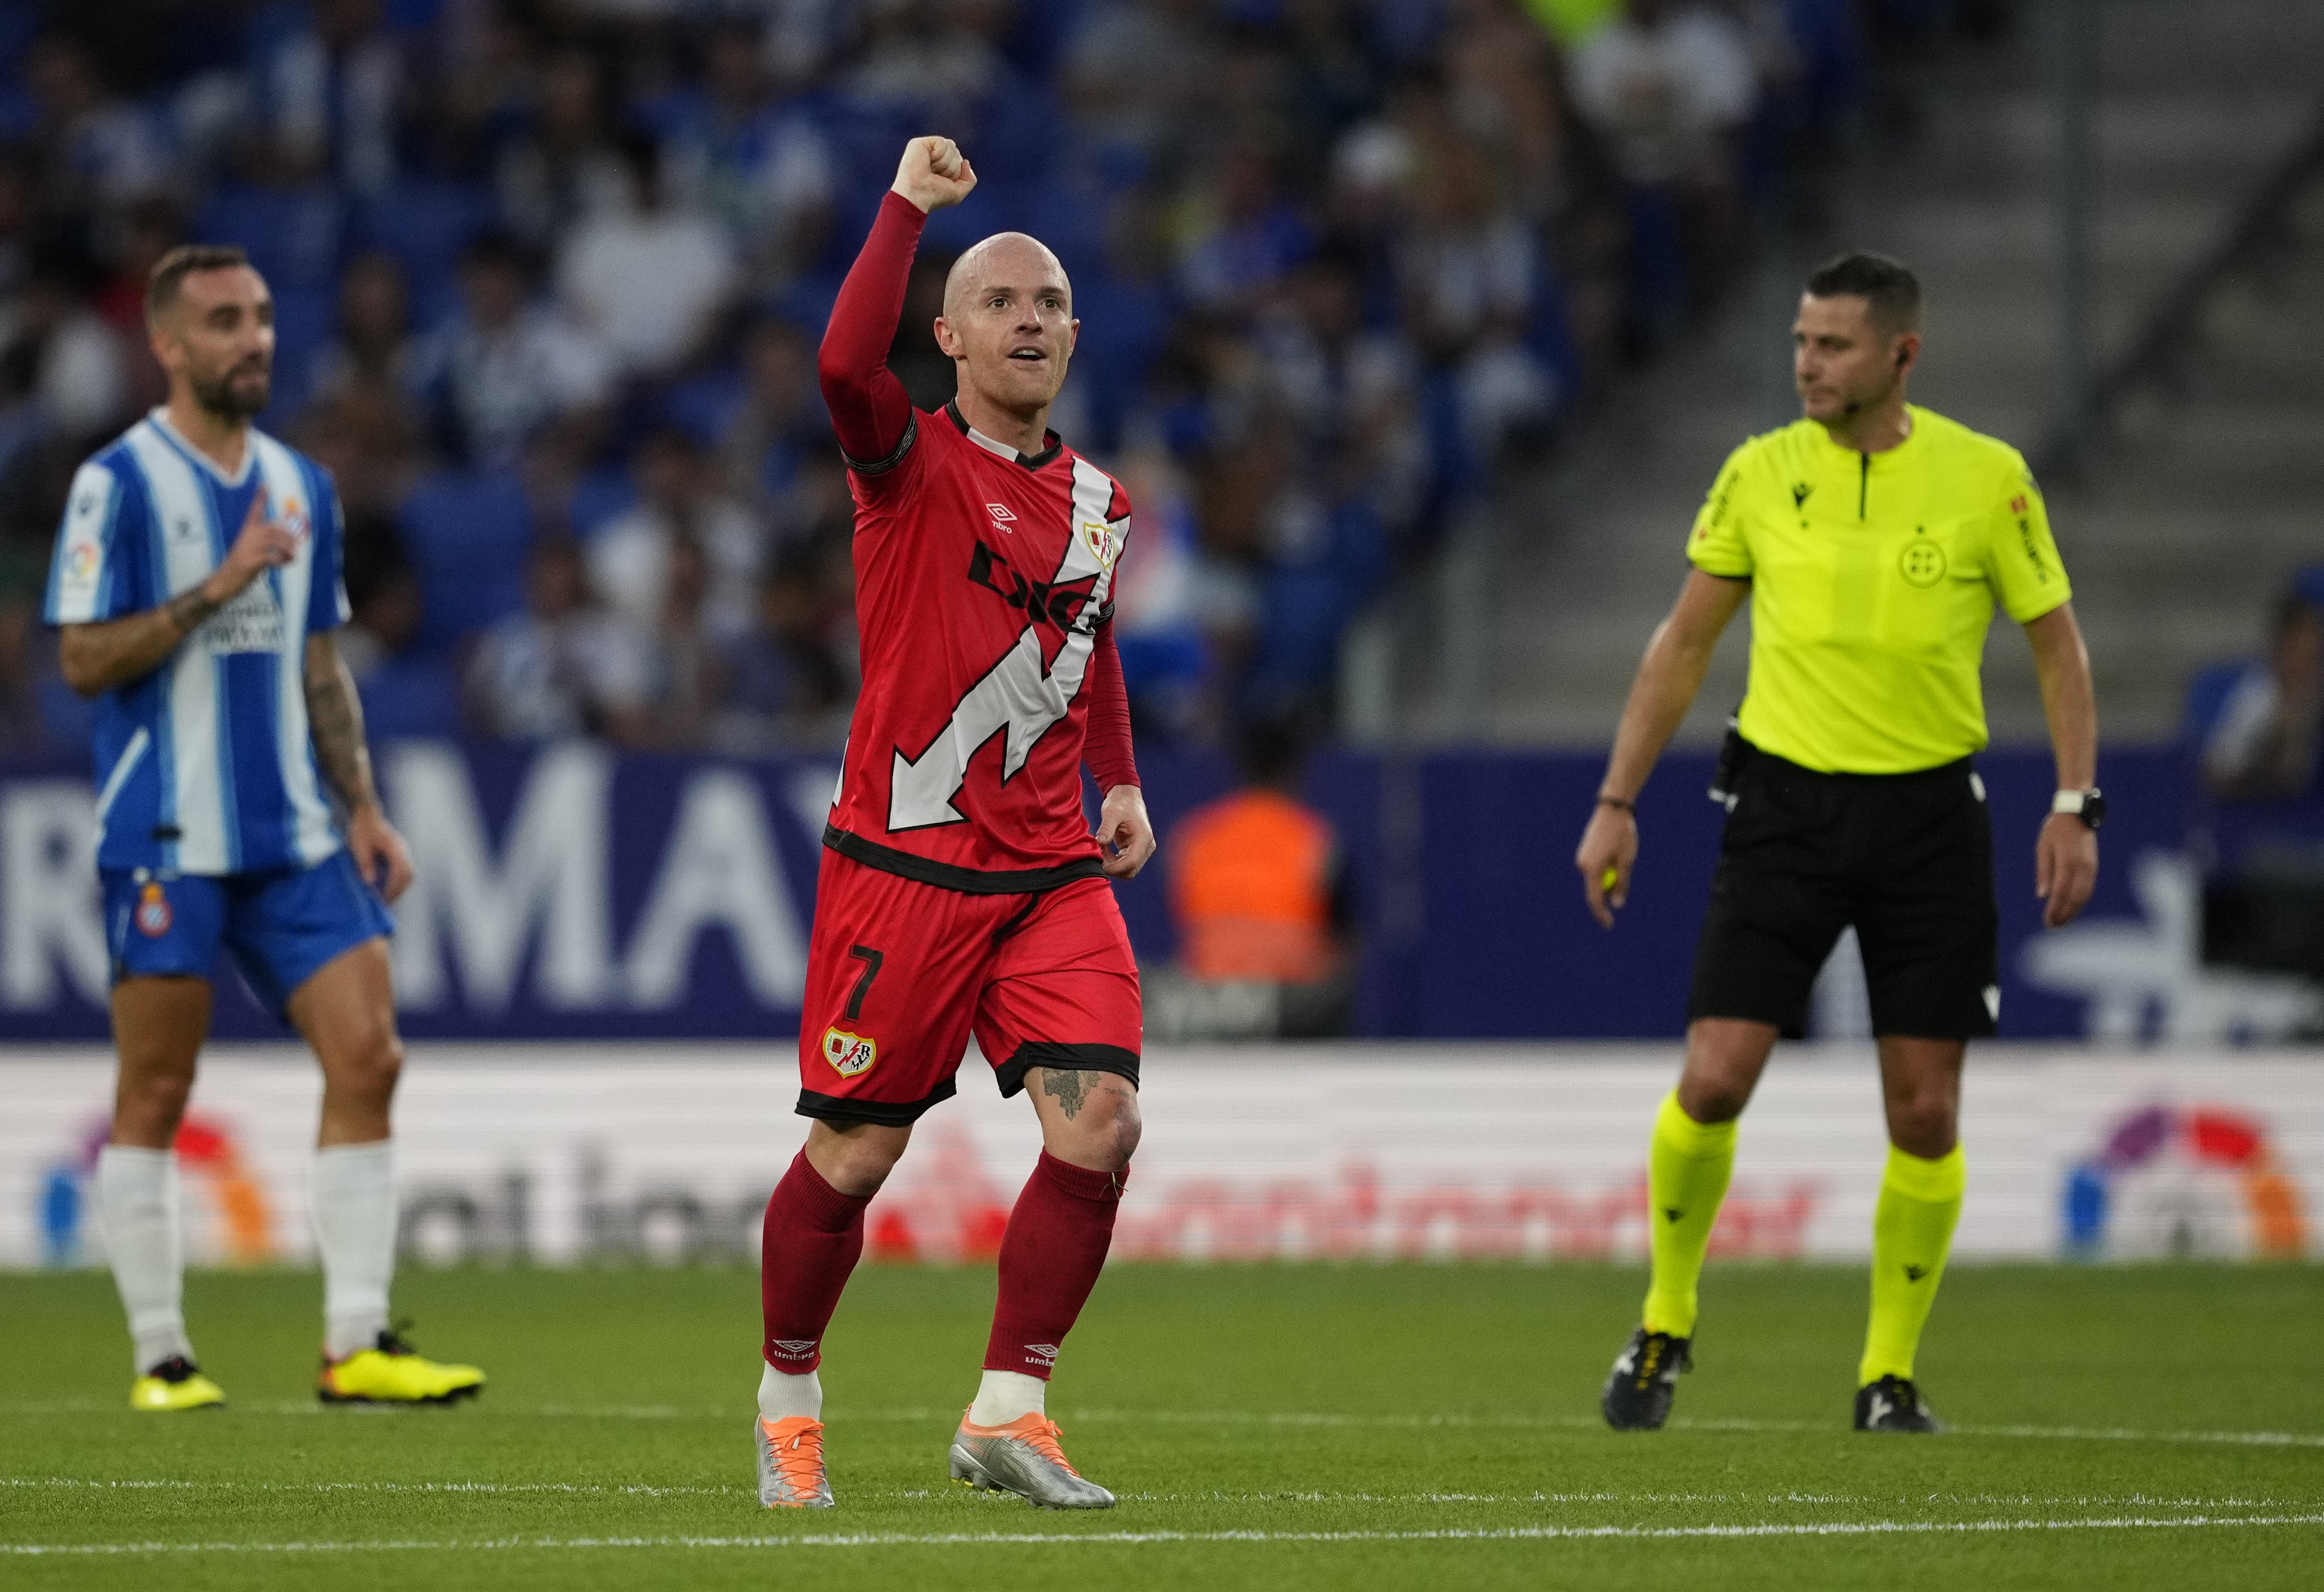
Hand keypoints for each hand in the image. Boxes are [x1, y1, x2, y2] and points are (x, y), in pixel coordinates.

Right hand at [201, 490, 300, 606]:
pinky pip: (273, 557)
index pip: (254, 511)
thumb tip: (286, 539)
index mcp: (245, 532)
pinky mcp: (251, 562)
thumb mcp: (249, 549)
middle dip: (288, 535)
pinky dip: (283, 559)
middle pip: (272, 528)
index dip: (260, 498)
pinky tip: (287, 562)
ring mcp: (248, 549)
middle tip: (297, 544)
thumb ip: (263, 542)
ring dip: (288, 547)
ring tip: (293, 555)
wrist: (224, 581)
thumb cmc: (240, 565)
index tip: (264, 485)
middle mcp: (247, 538)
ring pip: (274, 540)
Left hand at [346, 801, 415, 904]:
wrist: (367, 815)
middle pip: (409, 875)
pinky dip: (398, 881)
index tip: (384, 899)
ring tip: (387, 898)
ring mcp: (403, 852)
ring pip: (409, 874)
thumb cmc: (362, 829)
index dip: (393, 887)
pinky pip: (404, 870)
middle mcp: (403, 851)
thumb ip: (366, 863)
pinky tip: (388, 887)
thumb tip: (370, 882)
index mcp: (395, 848)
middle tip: (386, 903)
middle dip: (399, 891)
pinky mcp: (399, 854)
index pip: (400, 872)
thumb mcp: (359, 846)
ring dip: (400, 887)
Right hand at [892, 136, 976, 212]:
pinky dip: (939, 154)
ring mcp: (927, 149)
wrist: (918, 195)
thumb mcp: (959, 193)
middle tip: (936, 176)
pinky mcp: (920, 143)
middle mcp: (934, 157)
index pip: (960, 160)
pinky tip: (928, 162)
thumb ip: (970, 180)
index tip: (943, 182)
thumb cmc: (935, 196)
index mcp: (942, 167)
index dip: (956, 172)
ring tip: (931, 170)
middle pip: (957, 152)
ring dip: (945, 163)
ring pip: (951, 145)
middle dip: (951, 168)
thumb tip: (966, 161)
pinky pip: (942, 142)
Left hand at [1096, 784, 1155, 878]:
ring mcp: (1142, 850)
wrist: (1126, 798)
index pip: (1132, 862)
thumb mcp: (1111, 813)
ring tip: (1101, 849)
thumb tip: (1099, 842)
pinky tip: (1105, 848)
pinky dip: (1113, 861)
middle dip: (1113, 867)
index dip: (1115, 868)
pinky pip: (1124, 864)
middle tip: (1098, 855)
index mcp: (1143, 838)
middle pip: (1131, 870)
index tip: (1100, 864)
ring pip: (1127, 869)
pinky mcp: (1135, 851)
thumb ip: (1106, 828)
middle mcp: (1146, 847)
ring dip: (1112, 865)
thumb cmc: (1120, 803)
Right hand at [1575, 804, 1637, 928]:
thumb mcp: (1626, 861)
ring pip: (1596, 878)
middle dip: (1610, 889)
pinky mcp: (1584, 852)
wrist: (1612, 810)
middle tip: (1626, 868)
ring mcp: (1581, 858)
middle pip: (1595, 889)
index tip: (1609, 925)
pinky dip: (1605, 867)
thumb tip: (1618, 904)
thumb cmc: (1622, 834)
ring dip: (1609, 876)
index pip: (1594, 899)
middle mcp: (1582, 865)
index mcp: (1592, 869)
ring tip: (1621, 853)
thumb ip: (1621, 884)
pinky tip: (1613, 849)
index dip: (1601, 914)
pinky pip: (1594, 868)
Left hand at [2036, 811, 2097, 928]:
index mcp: (2067, 862)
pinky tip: (2073, 908)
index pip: (2061, 893)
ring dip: (2074, 911)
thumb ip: (2044, 872)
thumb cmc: (2055, 830)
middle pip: (2075, 898)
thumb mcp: (2043, 848)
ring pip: (2084, 895)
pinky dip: (2081, 901)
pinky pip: (2089, 888)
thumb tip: (2043, 895)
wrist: (2077, 814)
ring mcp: (2091, 867)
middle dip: (2065, 915)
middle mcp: (2082, 867)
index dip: (2055, 910)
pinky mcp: (2094, 866)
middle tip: (2053, 926)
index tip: (2047, 921)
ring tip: (2062, 922)